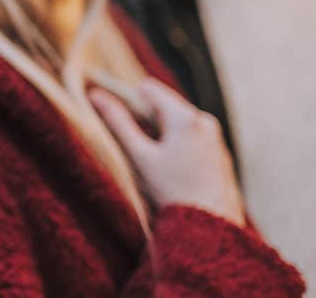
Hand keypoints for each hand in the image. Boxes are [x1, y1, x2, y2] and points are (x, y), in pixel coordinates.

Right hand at [89, 79, 245, 226]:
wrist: (210, 226)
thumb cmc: (171, 190)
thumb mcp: (140, 155)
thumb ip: (118, 122)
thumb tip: (95, 94)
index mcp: (184, 117)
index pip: (149, 89)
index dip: (129, 99)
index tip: (118, 119)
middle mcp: (204, 120)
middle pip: (166, 105)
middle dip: (147, 119)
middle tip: (136, 146)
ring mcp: (216, 137)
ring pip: (180, 122)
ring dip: (163, 133)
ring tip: (155, 163)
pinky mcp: (220, 153)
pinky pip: (194, 138)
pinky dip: (179, 146)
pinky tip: (174, 171)